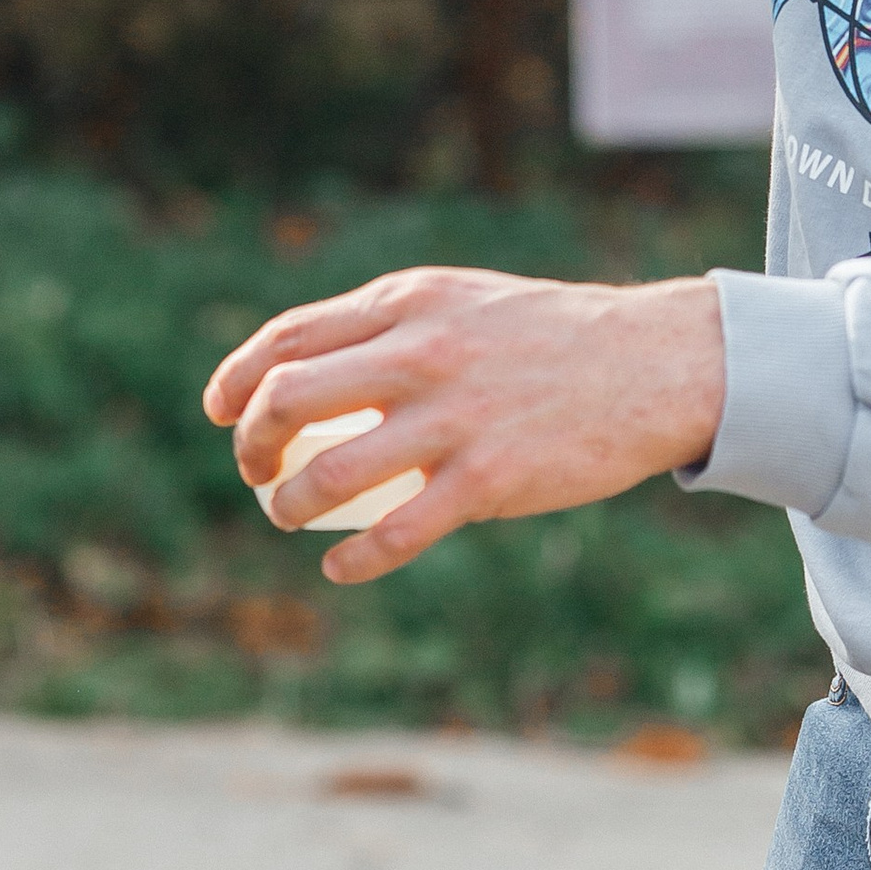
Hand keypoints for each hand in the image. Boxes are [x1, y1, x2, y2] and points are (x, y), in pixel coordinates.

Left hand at [203, 266, 725, 586]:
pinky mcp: (489, 478)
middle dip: (250, 443)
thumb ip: (391, 327)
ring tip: (287, 518)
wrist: (652, 363)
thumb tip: (315, 365)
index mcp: (407, 305)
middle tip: (252, 471)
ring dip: (289, 506)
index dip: (236, 377)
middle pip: (288, 398)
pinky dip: (354, 558)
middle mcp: (420, 354)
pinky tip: (340, 567)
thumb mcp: (461, 303)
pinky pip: (397, 530)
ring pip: (328, 472)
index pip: (289, 338)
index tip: (218, 410)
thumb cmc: (548, 336)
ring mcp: (452, 418)